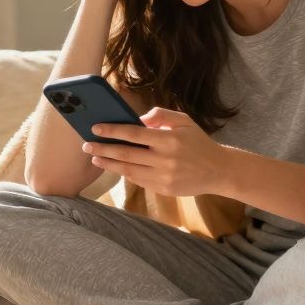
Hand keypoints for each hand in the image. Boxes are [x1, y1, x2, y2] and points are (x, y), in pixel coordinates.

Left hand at [83, 107, 230, 197]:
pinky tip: (114, 166)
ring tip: (95, 158)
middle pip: (126, 154)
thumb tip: (137, 119)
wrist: (218, 170)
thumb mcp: (184, 121)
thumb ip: (161, 115)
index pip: (133, 134)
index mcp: (169, 139)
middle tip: (86, 146)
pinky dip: (124, 173)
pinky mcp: (163, 189)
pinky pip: (138, 180)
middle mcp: (165, 159)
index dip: (112, 131)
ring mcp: (163, 177)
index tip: (95, 128)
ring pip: (129, 170)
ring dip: (109, 164)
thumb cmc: (198, 142)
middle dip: (103, 149)